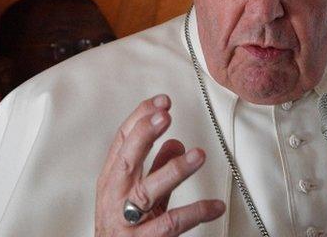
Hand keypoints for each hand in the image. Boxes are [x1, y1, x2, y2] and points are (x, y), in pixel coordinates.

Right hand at [95, 94, 224, 235]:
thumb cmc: (123, 228)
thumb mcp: (138, 194)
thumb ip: (155, 168)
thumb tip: (175, 143)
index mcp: (112, 179)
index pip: (122, 141)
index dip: (140, 118)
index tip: (162, 102)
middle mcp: (116, 196)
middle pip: (126, 160)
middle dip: (144, 135)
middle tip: (165, 116)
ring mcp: (127, 220)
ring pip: (149, 190)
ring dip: (174, 169)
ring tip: (198, 155)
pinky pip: (170, 224)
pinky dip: (194, 213)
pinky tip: (214, 206)